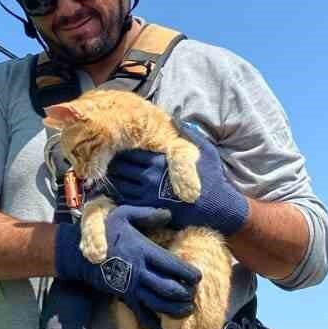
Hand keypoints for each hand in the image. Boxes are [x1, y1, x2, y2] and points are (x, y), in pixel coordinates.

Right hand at [53, 205, 199, 328]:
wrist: (78, 253)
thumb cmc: (102, 232)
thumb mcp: (123, 215)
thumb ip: (148, 215)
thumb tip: (169, 214)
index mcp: (143, 251)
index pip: (173, 266)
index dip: (189, 273)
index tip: (198, 276)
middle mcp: (140, 272)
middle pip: (169, 288)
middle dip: (186, 294)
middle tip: (194, 294)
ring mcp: (132, 287)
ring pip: (158, 304)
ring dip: (175, 310)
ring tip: (188, 311)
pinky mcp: (124, 297)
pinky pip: (140, 315)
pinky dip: (152, 326)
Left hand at [106, 124, 249, 236]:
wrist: (218, 209)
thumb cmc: (212, 178)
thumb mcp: (204, 151)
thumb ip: (188, 133)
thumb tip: (174, 118)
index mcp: (160, 161)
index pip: (130, 151)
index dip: (122, 148)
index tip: (119, 146)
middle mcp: (150, 177)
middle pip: (121, 167)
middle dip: (114, 162)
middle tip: (109, 159)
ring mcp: (147, 195)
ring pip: (119, 184)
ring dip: (113, 178)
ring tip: (111, 173)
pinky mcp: (148, 209)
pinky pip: (125, 201)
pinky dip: (118, 194)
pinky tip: (118, 189)